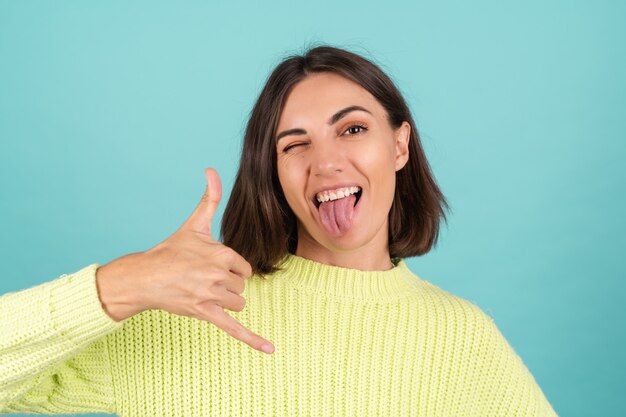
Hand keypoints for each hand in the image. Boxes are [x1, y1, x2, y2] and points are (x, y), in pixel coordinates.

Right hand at [96, 168, 274, 353]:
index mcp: (221, 253)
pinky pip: (235, 329)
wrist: (144, 278)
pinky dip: (253, 340)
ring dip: (226, 301)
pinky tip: (270, 351)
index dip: (229, 269)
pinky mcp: (206, 314)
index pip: (244, 268)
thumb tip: (212, 170)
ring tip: (202, 293)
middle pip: (242, 286)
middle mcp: (219, 274)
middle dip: (226, 285)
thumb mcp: (194, 224)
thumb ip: (209, 198)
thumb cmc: (170, 251)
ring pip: (239, 303)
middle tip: (202, 280)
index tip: (210, 267)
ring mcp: (213, 295)